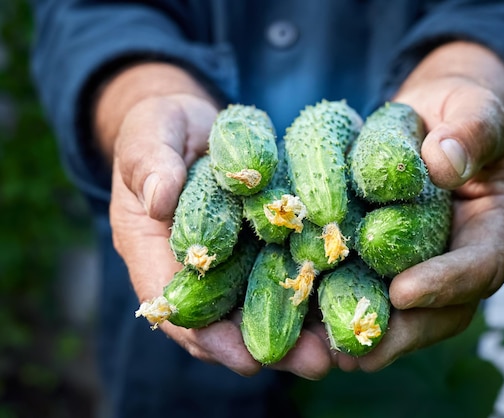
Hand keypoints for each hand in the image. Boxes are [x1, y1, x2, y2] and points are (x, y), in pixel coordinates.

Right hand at [107, 91, 334, 378]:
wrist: (193, 123)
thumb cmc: (161, 129)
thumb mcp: (148, 137)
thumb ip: (149, 163)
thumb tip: (158, 198)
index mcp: (157, 252)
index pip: (179, 307)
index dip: (211, 337)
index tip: (246, 360)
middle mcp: (201, 268)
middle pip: (233, 320)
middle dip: (273, 344)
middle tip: (315, 363)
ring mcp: (237, 258)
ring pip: (268, 303)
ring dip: (304, 328)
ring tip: (344, 346)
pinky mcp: (269, 241)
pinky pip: (290, 269)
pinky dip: (318, 288)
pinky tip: (354, 298)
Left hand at [345, 43, 503, 371]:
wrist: (432, 122)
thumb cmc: (459, 112)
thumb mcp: (473, 109)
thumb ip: (471, 131)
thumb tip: (443, 161)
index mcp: (496, 226)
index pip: (482, 266)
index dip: (448, 283)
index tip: (404, 291)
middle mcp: (461, 259)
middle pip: (443, 312)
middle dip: (402, 333)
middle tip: (360, 351)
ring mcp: (426, 267)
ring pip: (405, 317)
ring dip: (366, 336)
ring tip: (324, 352)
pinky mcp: (388, 266)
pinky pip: (370, 294)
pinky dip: (340, 312)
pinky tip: (306, 328)